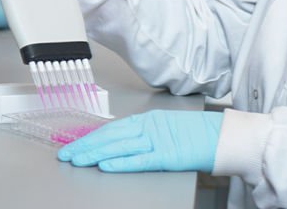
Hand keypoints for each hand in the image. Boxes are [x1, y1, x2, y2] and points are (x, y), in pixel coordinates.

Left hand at [57, 110, 222, 172]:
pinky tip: (105, 165)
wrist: (221, 135)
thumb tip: (118, 144)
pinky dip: (120, 162)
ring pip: (118, 147)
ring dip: (95, 154)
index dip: (90, 137)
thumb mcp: (164, 129)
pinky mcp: (167, 156)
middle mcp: (148, 128)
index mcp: (146, 120)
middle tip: (65, 154)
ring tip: (77, 160)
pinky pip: (139, 160)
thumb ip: (142, 135)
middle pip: (109, 137)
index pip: (111, 129)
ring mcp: (157, 141)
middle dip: (85, 145)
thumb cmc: (195, 134)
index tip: (73, 144)